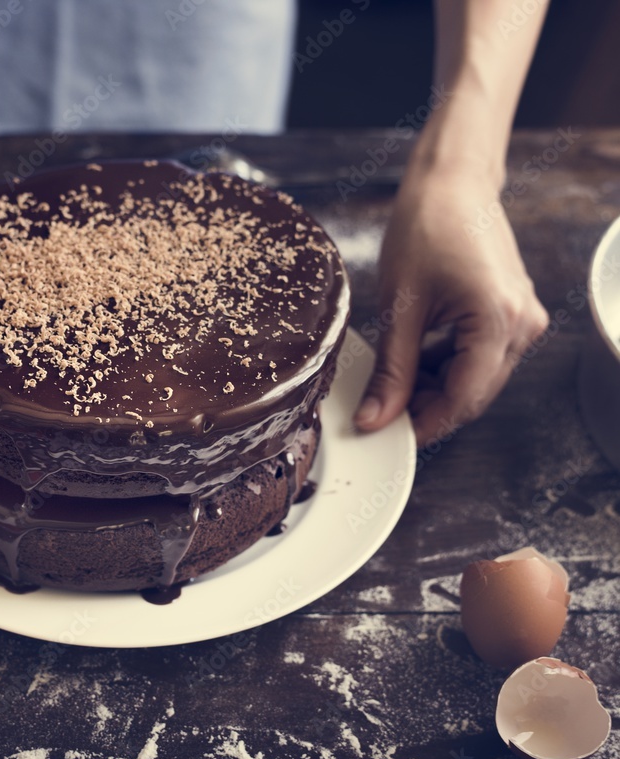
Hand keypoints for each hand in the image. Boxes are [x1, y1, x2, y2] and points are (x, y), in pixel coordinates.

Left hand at [354, 165, 548, 446]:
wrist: (451, 182)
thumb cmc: (425, 228)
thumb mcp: (399, 307)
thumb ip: (392, 369)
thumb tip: (376, 417)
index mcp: (499, 320)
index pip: (463, 398)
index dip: (423, 423)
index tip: (387, 435)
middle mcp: (523, 324)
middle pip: (473, 392)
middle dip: (427, 408)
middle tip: (381, 412)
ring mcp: (523, 318)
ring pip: (477, 378)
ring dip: (436, 387)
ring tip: (392, 384)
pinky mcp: (513, 311)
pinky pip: (481, 356)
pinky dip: (448, 365)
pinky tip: (414, 362)